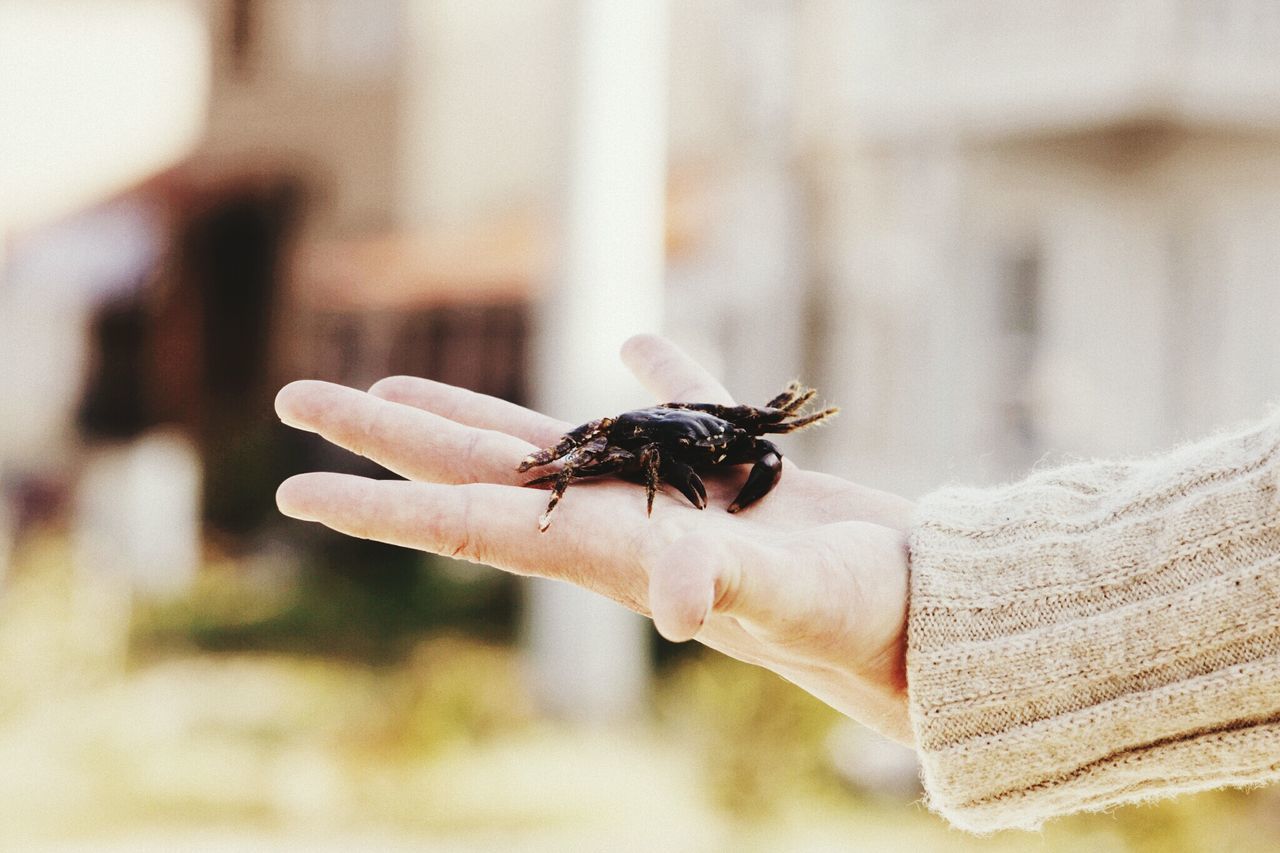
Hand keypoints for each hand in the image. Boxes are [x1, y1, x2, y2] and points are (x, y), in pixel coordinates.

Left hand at [275, 334, 915, 742]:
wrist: (929, 614)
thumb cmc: (867, 615)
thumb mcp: (796, 597)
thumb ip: (729, 584)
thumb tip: (674, 604)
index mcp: (611, 549)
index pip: (469, 522)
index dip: (379, 507)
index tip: (291, 491)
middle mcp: (619, 524)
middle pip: (476, 470)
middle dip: (383, 438)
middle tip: (295, 400)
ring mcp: (668, 497)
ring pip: (547, 438)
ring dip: (469, 411)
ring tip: (397, 386)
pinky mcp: (728, 475)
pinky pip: (675, 407)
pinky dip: (656, 371)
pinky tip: (635, 343)